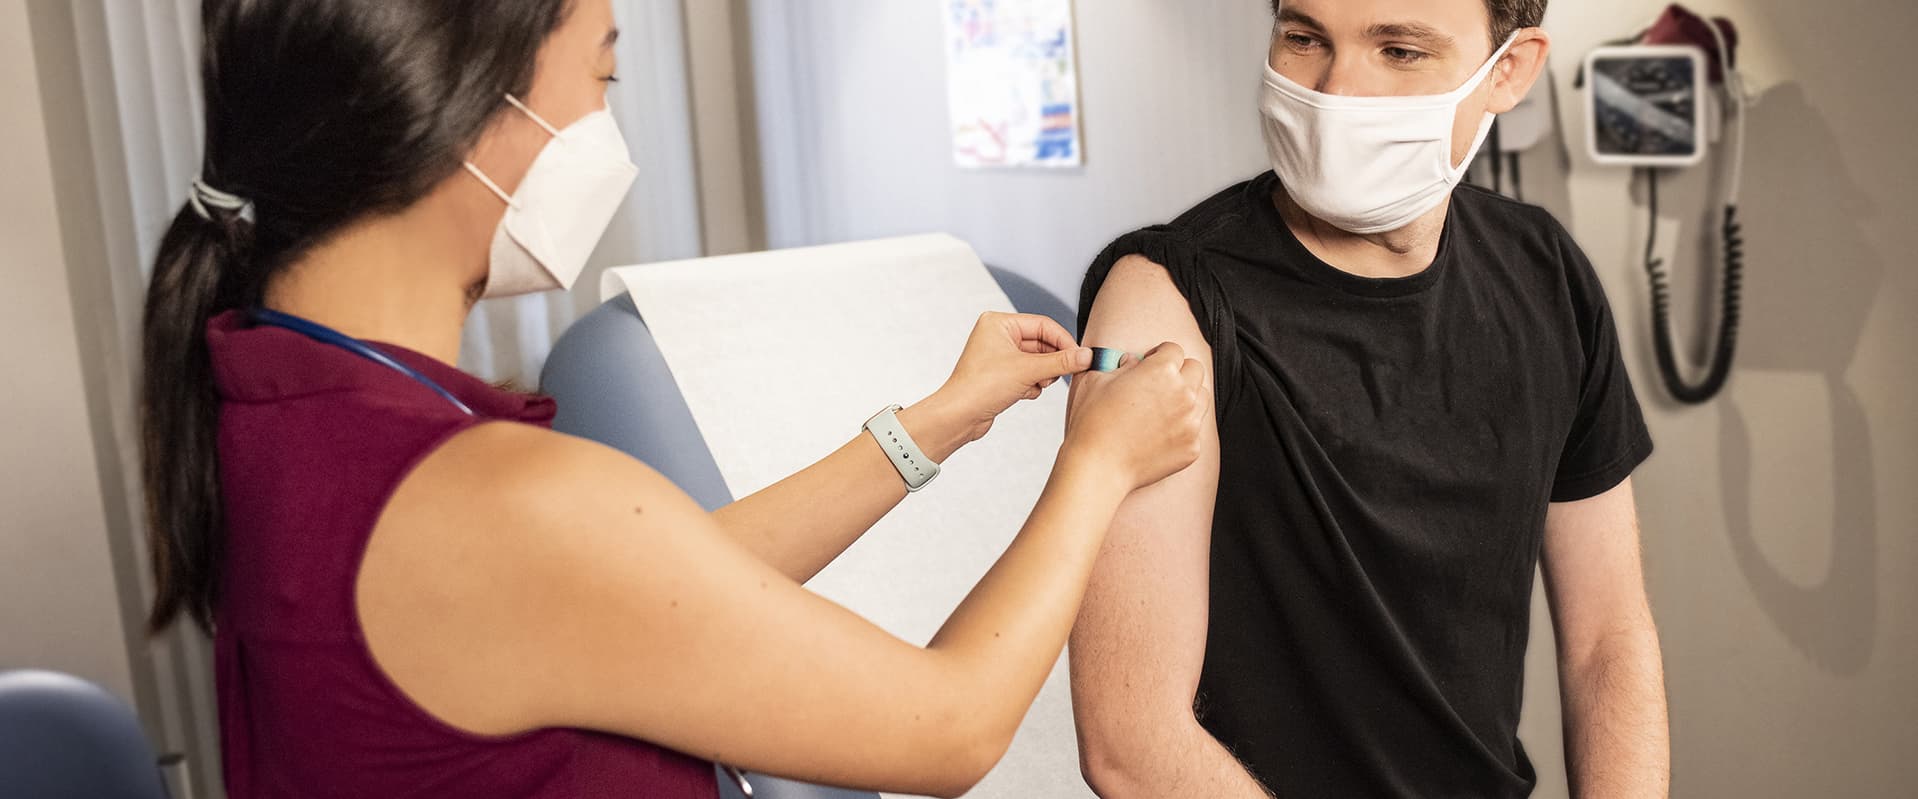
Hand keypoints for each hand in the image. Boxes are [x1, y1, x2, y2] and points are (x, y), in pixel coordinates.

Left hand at [904, 312, 1092, 460]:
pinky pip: (1028, 374)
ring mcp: (998, 356)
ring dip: (1041, 375)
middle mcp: (997, 335)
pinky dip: (1031, 384)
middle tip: (1063, 374)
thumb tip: (1086, 355)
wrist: (959, 416)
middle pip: (1041, 343)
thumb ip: (1061, 362)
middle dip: (1051, 362)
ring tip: (1035, 384)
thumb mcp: (1028, 370)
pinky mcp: (1000, 375)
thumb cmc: (980, 387)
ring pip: (1036, 360)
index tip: (1080, 356)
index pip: (1043, 325)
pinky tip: (1024, 393)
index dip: (1064, 341)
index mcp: (999, 323)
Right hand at [1061, 342, 1207, 490]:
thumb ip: (1122, 365)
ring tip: (1163, 407)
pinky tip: (1160, 434)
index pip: (1174, 349)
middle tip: (1160, 384)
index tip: (1151, 363)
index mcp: (1162, 370)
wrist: (1098, 467)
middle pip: (1195, 370)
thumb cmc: (1093, 423)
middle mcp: (1183, 393)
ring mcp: (1191, 422)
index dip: (1160, 354)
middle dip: (1179, 371)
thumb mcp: (1098, 380)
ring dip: (1187, 396)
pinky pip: (1196, 429)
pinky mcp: (1192, 447)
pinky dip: (1182, 427)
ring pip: (1202, 397)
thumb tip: (1133, 362)